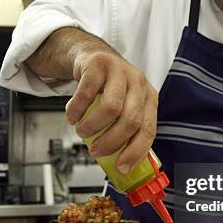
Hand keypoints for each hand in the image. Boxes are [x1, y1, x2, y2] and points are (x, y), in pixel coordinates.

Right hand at [66, 50, 157, 173]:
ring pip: (111, 108)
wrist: (92, 56)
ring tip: (82, 131)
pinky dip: (76, 110)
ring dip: (92, 127)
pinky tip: (72, 116)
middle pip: (130, 120)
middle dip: (111, 142)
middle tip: (95, 151)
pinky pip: (87, 93)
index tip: (121, 166)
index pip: (148, 129)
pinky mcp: (99, 63)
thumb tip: (119, 164)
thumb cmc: (109, 87)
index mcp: (149, 98)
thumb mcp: (125, 106)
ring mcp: (119, 71)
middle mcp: (138, 83)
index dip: (135, 151)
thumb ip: (126, 129)